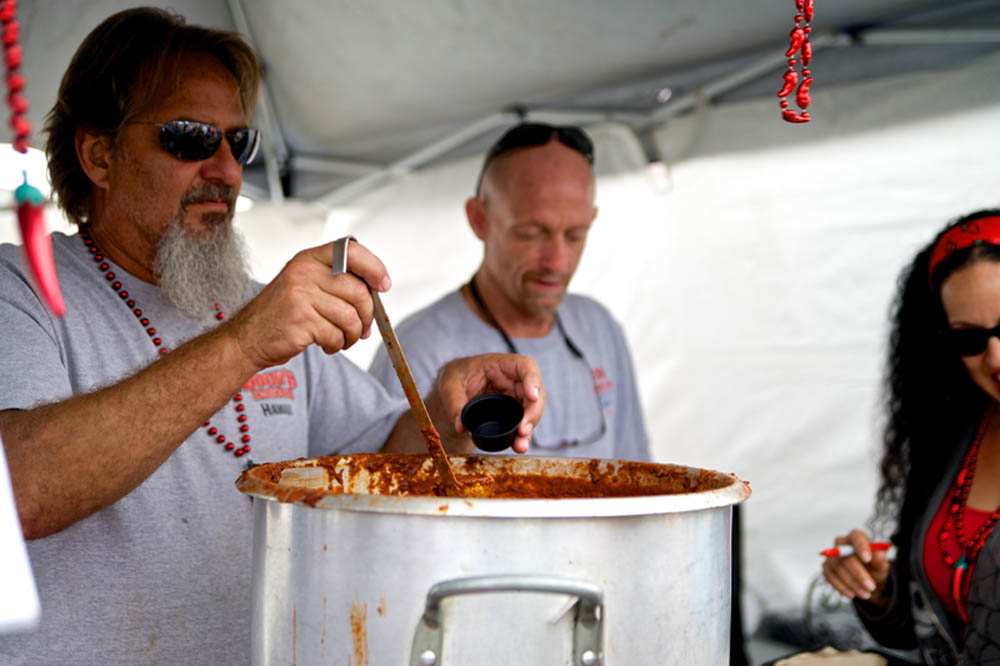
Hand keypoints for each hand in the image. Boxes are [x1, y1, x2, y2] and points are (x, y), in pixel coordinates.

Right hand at [226, 240, 390, 369]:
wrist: (248, 338)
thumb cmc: (282, 313)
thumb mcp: (306, 285)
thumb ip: (337, 282)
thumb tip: (376, 294)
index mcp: (309, 259)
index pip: (352, 251)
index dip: (375, 268)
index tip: (383, 286)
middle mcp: (304, 272)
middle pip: (358, 292)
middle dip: (366, 316)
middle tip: (361, 329)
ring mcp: (301, 295)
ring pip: (350, 317)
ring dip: (352, 335)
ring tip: (342, 339)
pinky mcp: (300, 320)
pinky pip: (336, 334)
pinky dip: (337, 345)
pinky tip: (326, 344)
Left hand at [428, 353, 543, 453]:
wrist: (451, 392)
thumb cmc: (454, 378)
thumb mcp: (449, 385)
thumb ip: (454, 402)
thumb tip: (461, 426)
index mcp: (501, 365)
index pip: (525, 366)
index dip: (533, 380)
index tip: (532, 397)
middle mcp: (514, 381)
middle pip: (535, 393)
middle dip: (532, 413)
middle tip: (522, 430)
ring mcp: (515, 398)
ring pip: (532, 412)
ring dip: (529, 429)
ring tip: (520, 445)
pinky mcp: (512, 415)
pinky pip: (522, 424)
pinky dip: (522, 436)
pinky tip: (517, 446)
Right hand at [822, 529, 890, 602]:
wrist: (867, 579)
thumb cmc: (875, 567)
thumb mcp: (882, 565)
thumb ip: (880, 560)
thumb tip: (878, 555)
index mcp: (856, 537)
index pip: (856, 537)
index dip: (860, 546)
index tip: (867, 559)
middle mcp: (841, 544)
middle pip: (844, 556)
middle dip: (858, 573)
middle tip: (871, 587)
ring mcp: (831, 556)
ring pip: (837, 568)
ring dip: (852, 584)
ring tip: (866, 594)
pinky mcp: (826, 568)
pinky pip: (830, 577)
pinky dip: (842, 587)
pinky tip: (852, 594)